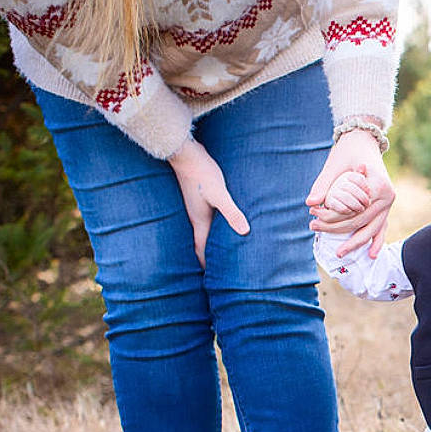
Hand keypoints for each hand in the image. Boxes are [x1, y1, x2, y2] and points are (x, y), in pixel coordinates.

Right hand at [167, 138, 249, 267]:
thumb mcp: (219, 194)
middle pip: (202, 242)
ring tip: (223, 250)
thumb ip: (232, 212)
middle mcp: (196, 216)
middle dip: (210, 256)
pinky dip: (214, 226)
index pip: (201, 249)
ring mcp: (196, 207)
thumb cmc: (202, 173)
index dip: (206, 264)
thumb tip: (244, 232)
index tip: (212, 279)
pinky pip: (207, 218)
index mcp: (200, 221)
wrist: (186, 152)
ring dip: (212, 241)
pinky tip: (223, 224)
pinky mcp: (199, 197)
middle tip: (220, 269)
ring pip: (205, 230)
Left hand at [306, 127, 394, 257]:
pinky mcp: (385, 206)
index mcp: (378, 186)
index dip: (333, 219)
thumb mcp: (334, 165)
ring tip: (340, 253)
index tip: (313, 221)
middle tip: (317, 232)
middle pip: (363, 222)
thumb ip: (324, 184)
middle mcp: (388, 197)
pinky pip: (381, 227)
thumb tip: (310, 202)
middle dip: (340, 232)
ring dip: (357, 242)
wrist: (364, 141)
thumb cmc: (348, 151)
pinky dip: (376, 240)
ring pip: (373, 229)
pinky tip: (371, 255)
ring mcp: (388, 203)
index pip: (354, 210)